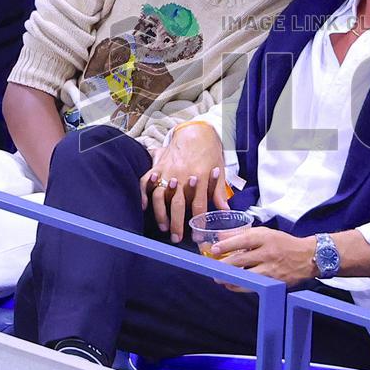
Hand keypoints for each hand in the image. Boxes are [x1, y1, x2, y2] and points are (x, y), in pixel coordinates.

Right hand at [140, 123, 228, 242]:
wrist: (196, 131)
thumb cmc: (209, 152)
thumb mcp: (219, 170)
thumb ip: (219, 191)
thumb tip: (226, 210)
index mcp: (199, 177)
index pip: (198, 204)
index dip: (197, 221)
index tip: (197, 235)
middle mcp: (182, 175)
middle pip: (178, 204)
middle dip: (177, 224)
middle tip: (176, 238)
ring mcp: (167, 171)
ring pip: (160, 196)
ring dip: (160, 214)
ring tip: (164, 227)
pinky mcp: (158, 166)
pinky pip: (146, 181)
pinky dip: (144, 193)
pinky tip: (144, 206)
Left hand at [213, 228, 315, 290]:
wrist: (307, 257)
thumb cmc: (283, 243)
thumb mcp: (266, 233)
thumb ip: (244, 235)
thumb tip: (221, 237)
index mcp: (265, 237)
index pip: (243, 239)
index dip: (227, 244)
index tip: (215, 248)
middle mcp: (268, 253)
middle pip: (241, 260)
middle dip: (223, 265)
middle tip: (212, 268)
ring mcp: (271, 269)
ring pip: (245, 276)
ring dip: (229, 278)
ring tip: (219, 279)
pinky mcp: (274, 281)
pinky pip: (253, 286)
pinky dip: (240, 286)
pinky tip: (232, 285)